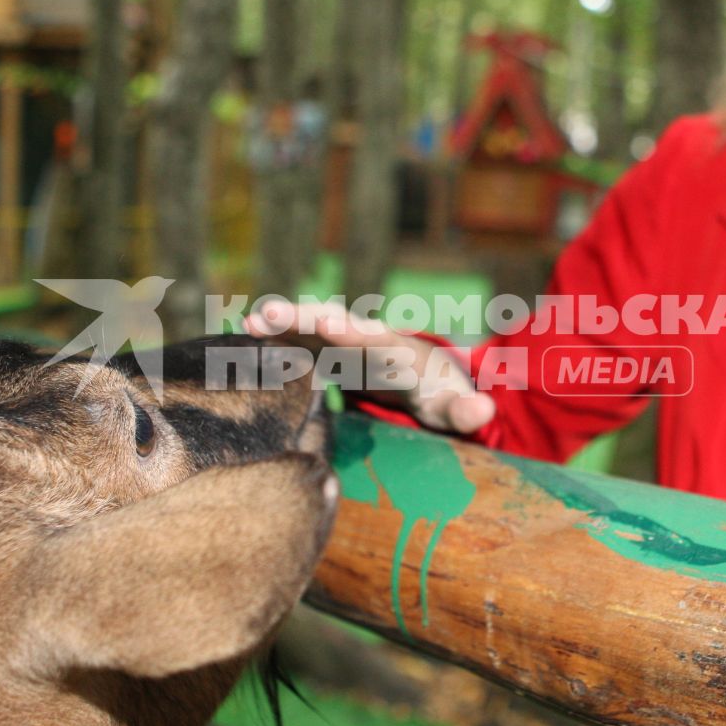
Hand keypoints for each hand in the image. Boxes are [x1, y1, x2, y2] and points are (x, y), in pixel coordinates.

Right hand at [242, 299, 496, 435]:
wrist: (419, 376)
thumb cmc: (436, 395)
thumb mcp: (452, 407)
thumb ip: (466, 412)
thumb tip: (485, 412)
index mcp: (396, 353)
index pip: (376, 340)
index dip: (353, 332)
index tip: (330, 325)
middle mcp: (364, 338)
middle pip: (332, 322)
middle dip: (302, 317)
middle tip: (268, 313)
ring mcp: (340, 342)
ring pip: (307, 327)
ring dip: (279, 323)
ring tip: (246, 323)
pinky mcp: (322, 352)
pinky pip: (295, 343)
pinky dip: (272, 339)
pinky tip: (240, 339)